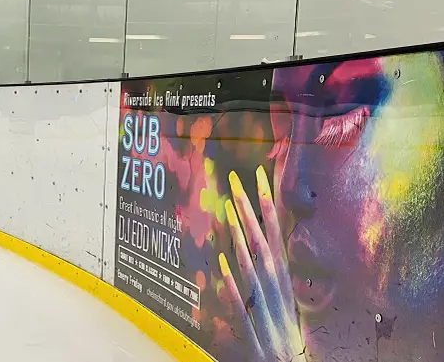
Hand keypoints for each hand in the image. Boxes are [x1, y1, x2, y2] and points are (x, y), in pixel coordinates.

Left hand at [219, 166, 304, 360]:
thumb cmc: (284, 331)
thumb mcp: (279, 294)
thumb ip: (267, 268)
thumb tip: (251, 239)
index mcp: (282, 277)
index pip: (274, 233)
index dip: (267, 204)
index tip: (259, 175)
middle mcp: (275, 288)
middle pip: (261, 242)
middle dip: (250, 209)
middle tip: (237, 179)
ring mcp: (265, 307)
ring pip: (251, 266)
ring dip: (240, 236)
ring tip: (229, 209)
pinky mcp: (253, 330)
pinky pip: (241, 303)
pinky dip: (233, 283)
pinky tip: (223, 263)